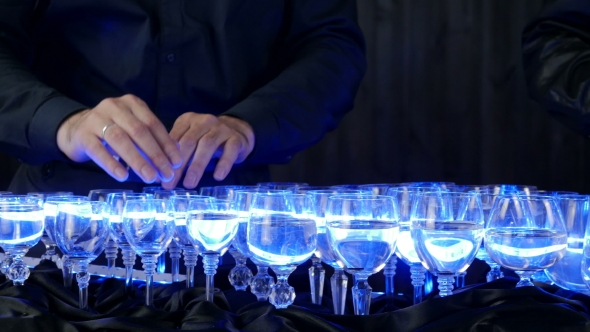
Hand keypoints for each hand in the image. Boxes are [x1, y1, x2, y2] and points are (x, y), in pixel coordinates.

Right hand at [56, 94, 181, 182]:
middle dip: (156, 154)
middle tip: (166, 174)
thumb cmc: (112, 131)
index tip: (177, 162)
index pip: (153, 123)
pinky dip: (113, 165)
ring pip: (120, 140)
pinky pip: (99, 151)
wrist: (76, 129)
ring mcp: (96, 119)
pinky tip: (124, 177)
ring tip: (150, 177)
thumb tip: (176, 156)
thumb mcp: (133, 129)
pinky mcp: (82, 135)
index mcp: (131, 103)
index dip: (166, 144)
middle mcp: (114, 107)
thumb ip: (152, 139)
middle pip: (139, 131)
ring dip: (138, 161)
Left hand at [162, 113, 254, 188]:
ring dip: (197, 166)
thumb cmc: (207, 139)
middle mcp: (204, 121)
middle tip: (170, 184)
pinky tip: (217, 176)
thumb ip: (176, 150)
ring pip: (207, 145)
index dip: (165, 158)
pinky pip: (230, 151)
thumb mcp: (190, 139)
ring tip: (189, 184)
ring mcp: (221, 129)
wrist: (238, 130)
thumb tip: (158, 172)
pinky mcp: (236, 139)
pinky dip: (223, 164)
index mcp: (188, 120)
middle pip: (189, 142)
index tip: (159, 176)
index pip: (174, 138)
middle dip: (178, 165)